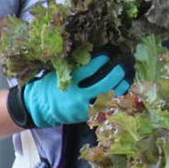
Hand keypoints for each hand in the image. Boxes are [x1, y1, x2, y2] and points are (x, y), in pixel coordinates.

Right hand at [7, 50, 133, 127]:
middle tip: (127, 60)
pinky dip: (117, 95)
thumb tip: (99, 51)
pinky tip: (123, 86)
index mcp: (69, 83)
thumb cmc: (50, 85)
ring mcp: (85, 109)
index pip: (91, 68)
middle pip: (105, 84)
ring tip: (129, 73)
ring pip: (110, 97)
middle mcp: (78, 98)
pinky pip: (109, 106)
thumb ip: (77, 64)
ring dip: (123, 84)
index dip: (104, 58)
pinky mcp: (89, 116)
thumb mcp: (60, 71)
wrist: (39, 108)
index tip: (110, 51)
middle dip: (119, 71)